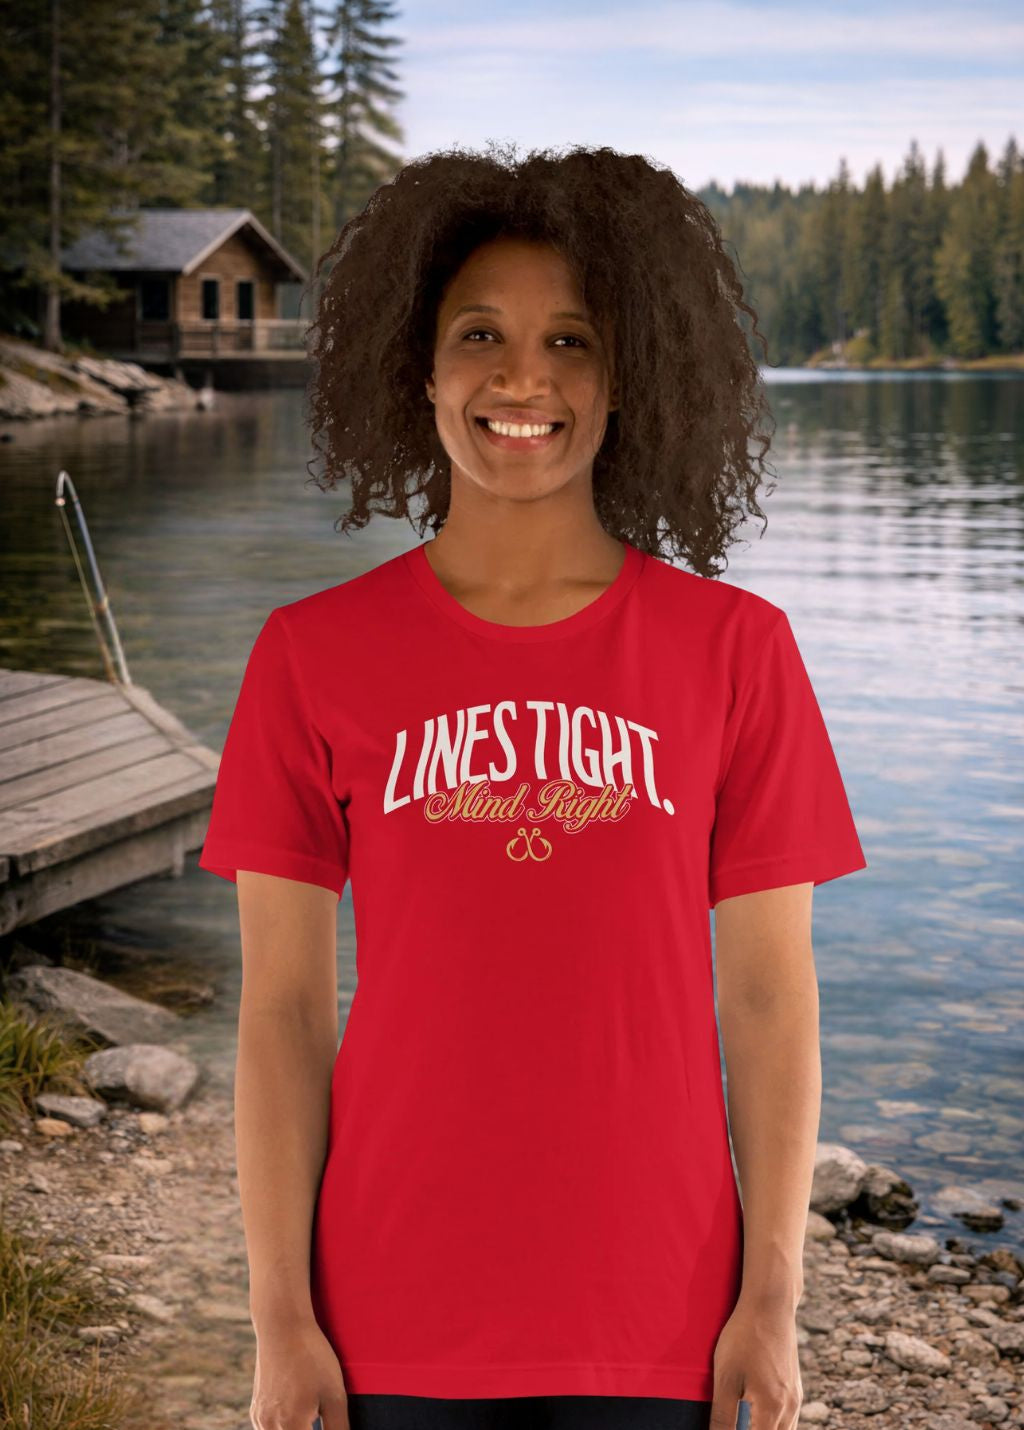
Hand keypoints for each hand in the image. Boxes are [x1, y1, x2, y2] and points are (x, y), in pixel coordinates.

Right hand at [249, 1318, 349, 1428]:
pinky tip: (298, 1421)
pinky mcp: (256, 1409)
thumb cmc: (312, 1356)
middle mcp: (269, 1426)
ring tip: (311, 1420)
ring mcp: (260, 1418)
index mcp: (291, 1424)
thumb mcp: (334, 1393)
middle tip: (318, 1418)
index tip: (323, 1424)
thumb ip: (338, 1428)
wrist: (282, 1325)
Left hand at [710, 1295, 801, 1428]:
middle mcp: (790, 1408)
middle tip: (735, 1423)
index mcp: (772, 1409)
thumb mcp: (726, 1376)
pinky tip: (757, 1417)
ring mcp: (795, 1398)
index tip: (725, 1429)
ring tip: (744, 1420)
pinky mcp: (795, 1388)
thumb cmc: (744, 1337)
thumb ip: (723, 1415)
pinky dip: (774, 1426)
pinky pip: (788, 1420)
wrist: (770, 1304)